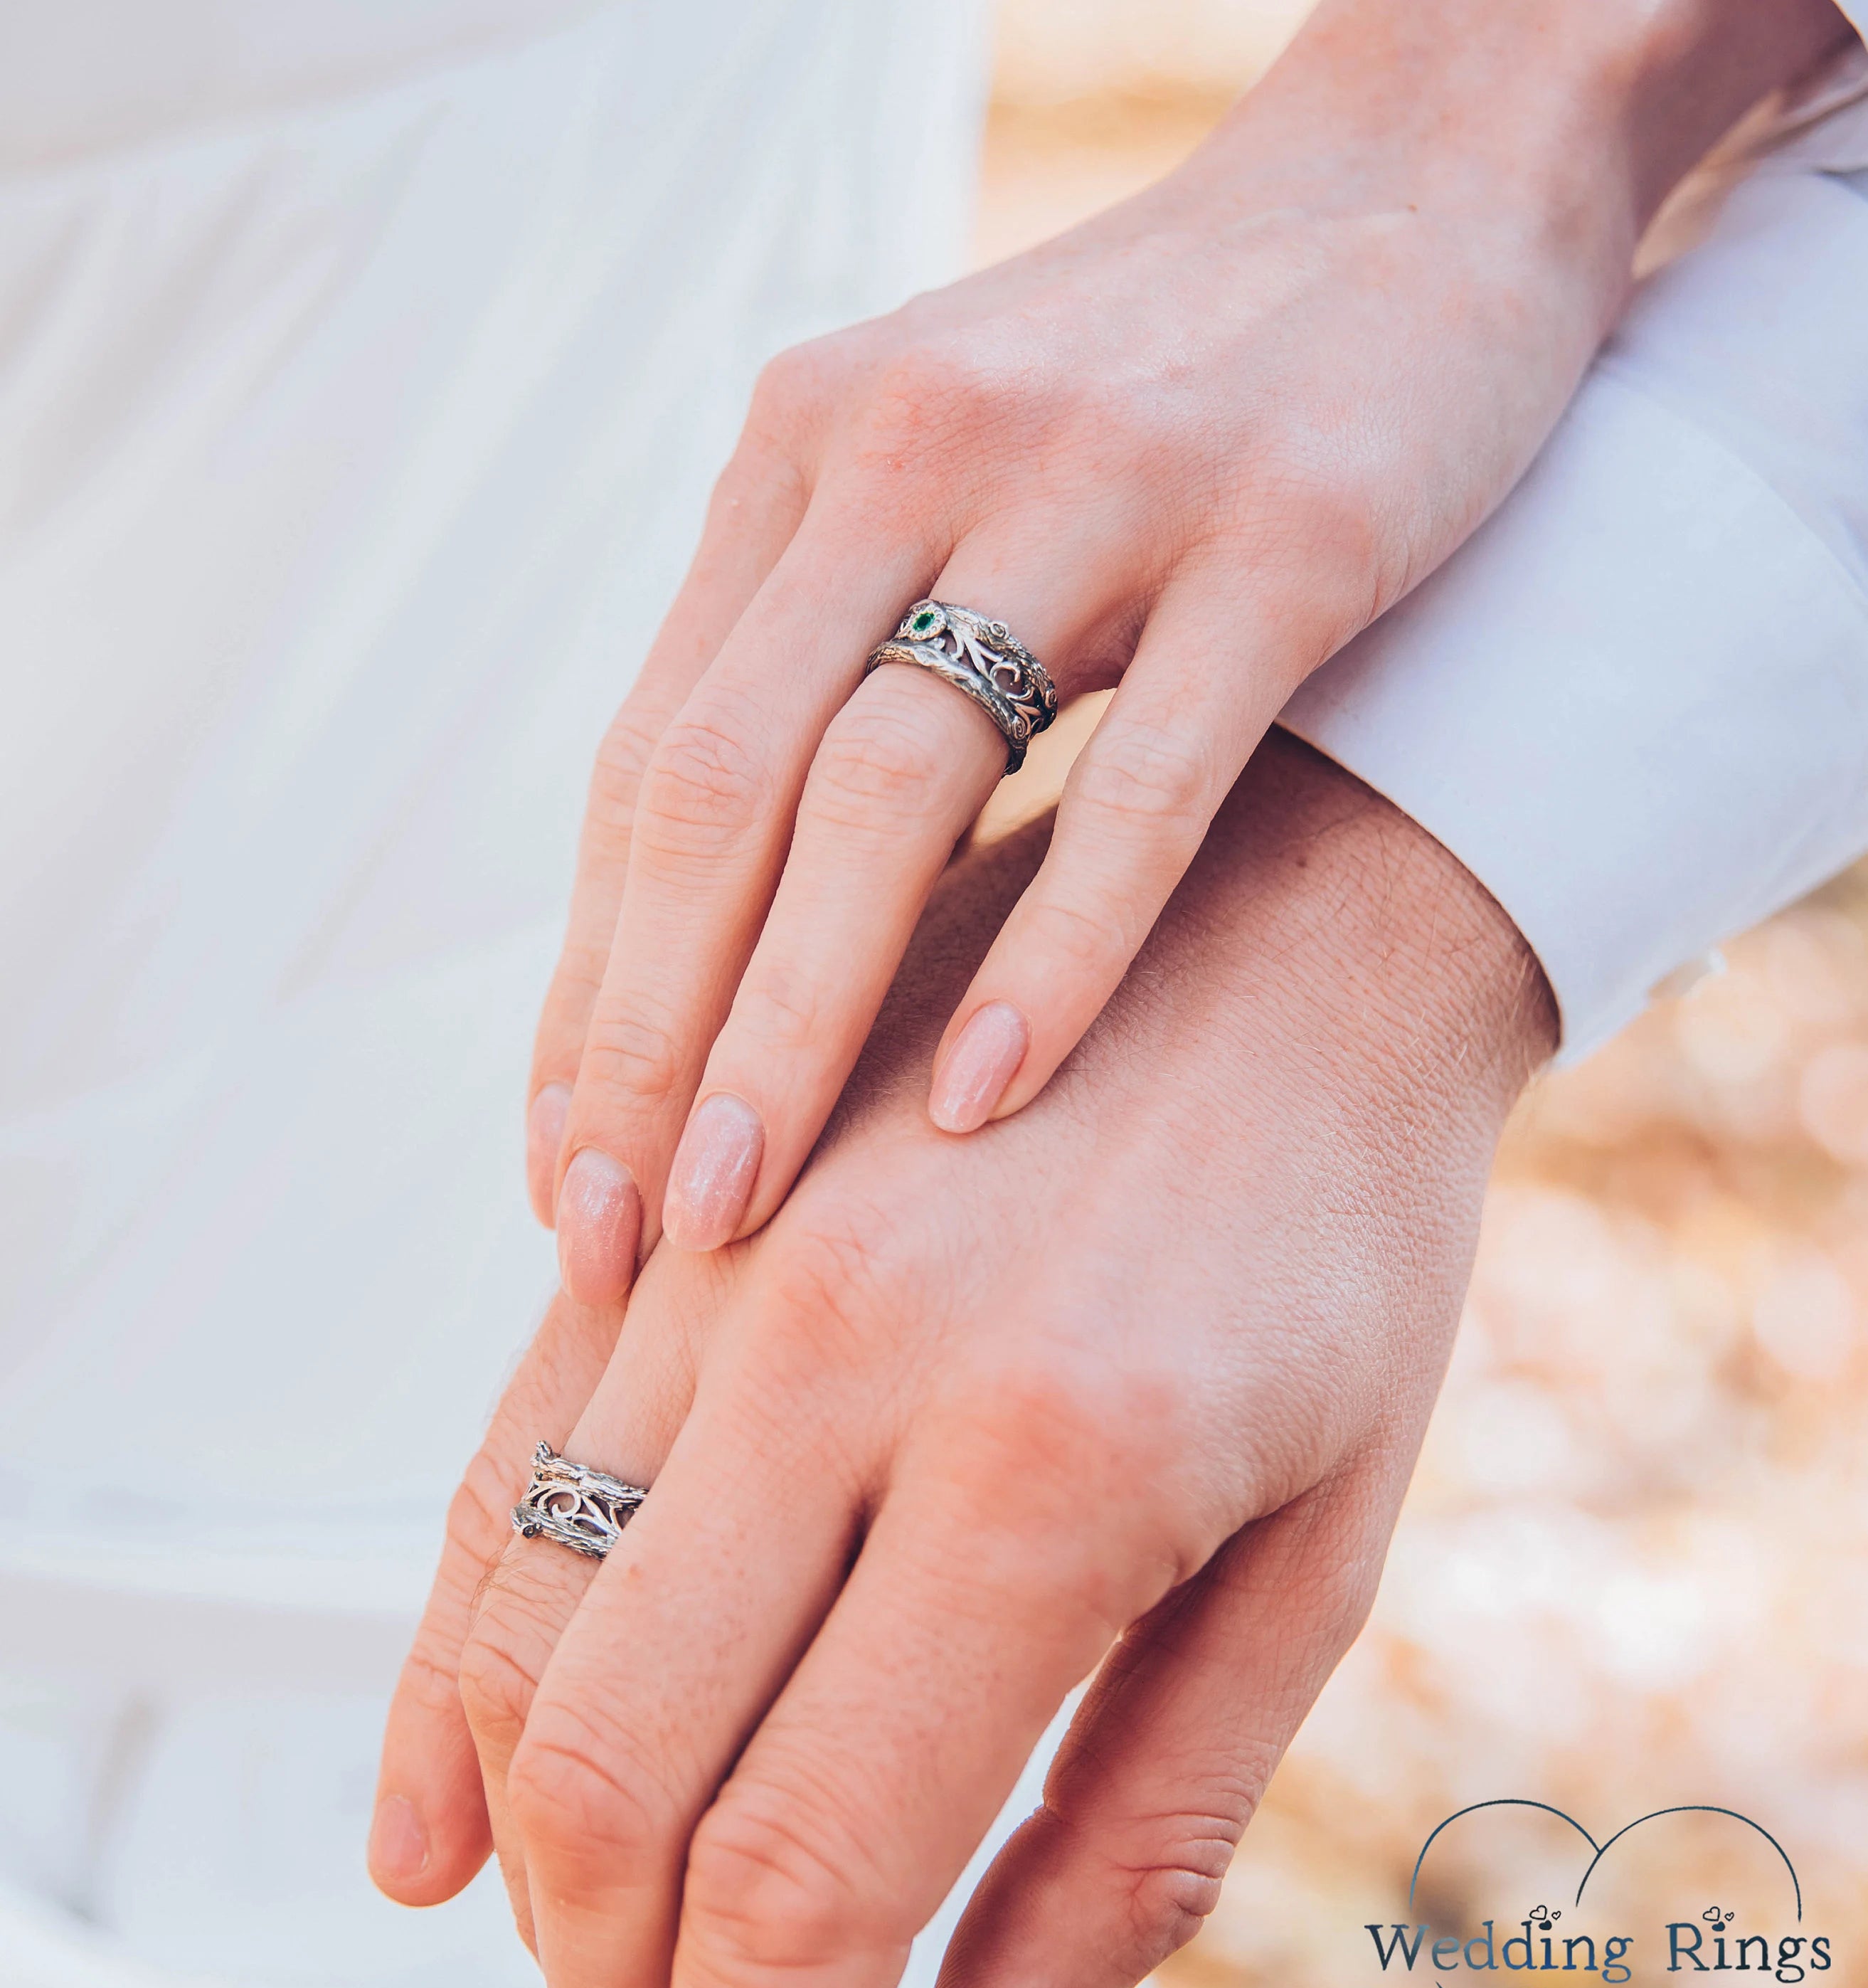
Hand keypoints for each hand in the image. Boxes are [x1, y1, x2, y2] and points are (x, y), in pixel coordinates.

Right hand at [375, 734, 1554, 1987]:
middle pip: (620, 1769)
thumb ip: (1133, 1834)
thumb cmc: (1340, 1243)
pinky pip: (513, 1456)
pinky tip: (436, 1797)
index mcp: (1044, 1471)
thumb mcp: (1317, 1553)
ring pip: (528, 1623)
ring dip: (526, 1848)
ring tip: (577, 1969)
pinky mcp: (679, 1211)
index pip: (806, 1869)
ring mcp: (731, 1261)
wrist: (1294, 925)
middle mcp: (839, 1353)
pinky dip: (458, 1653)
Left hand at [526, 0, 1843, 1300]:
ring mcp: (1095, 486)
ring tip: (741, 1207)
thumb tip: (727, 926)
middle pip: (719, 785)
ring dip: (796, 1017)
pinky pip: (1144, 773)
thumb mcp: (946, 484)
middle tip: (609, 1234)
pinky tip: (979, 1102)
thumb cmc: (1161, 387)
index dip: (589, 984)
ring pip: (890, 786)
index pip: (647, 766)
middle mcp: (906, 454)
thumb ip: (829, 655)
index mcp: (803, 459)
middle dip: (646, 1032)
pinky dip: (1055, 947)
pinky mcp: (1282, 532)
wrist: (1418, 181)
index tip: (559, 1170)